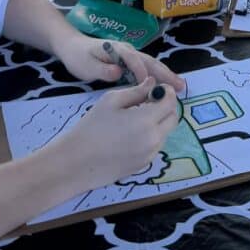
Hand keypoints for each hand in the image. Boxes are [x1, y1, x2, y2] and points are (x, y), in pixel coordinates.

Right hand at [53, 79, 180, 192]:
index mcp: (147, 120)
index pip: (170, 102)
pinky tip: (131, 134)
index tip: (157, 89)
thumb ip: (136, 91)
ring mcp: (150, 155)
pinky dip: (151, 136)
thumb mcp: (111, 101)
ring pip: (165, 133)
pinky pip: (155, 146)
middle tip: (150, 101)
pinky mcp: (143, 165)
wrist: (76, 162)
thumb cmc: (91, 127)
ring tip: (137, 118)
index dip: (167, 92)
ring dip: (159, 122)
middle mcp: (154, 139)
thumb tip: (152, 83)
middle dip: (167, 107)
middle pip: (173, 118)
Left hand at [54, 34, 185, 91]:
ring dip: (165, 75)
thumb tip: (118, 73)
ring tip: (181, 87)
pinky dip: (157, 76)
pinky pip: (146, 68)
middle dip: (165, 74)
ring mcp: (130, 55)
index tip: (150, 87)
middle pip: (150, 61)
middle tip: (181, 86)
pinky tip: (165, 86)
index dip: (142, 73)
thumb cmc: (78, 56)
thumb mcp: (85, 66)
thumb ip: (101, 70)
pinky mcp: (129, 61)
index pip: (134, 60)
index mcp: (118, 50)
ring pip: (151, 65)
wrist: (71, 46)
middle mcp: (127, 50)